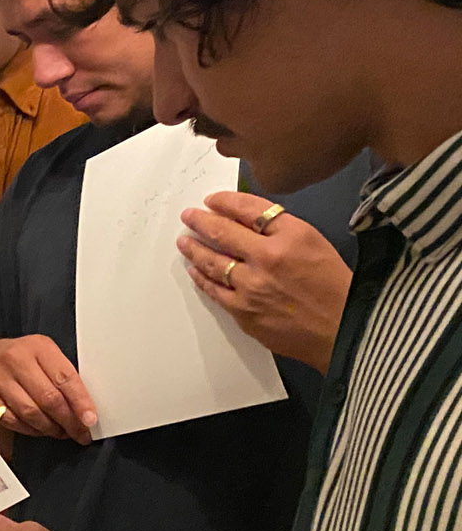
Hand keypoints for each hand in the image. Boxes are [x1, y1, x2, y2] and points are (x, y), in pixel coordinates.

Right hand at [0, 335, 96, 443]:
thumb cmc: (18, 359)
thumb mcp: (42, 355)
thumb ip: (61, 375)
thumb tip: (84, 406)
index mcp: (37, 347)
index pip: (65, 378)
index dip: (80, 402)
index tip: (90, 419)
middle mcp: (16, 361)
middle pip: (49, 398)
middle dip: (69, 421)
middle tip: (80, 432)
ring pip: (31, 413)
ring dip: (51, 428)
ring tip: (61, 432)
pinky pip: (14, 422)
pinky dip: (31, 430)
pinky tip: (40, 429)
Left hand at [178, 191, 350, 372]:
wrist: (344, 329)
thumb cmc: (335, 287)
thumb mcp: (316, 243)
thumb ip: (281, 229)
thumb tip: (248, 219)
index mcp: (291, 236)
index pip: (249, 209)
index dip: (226, 202)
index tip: (213, 200)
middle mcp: (267, 259)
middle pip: (224, 232)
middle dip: (201, 221)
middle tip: (189, 216)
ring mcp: (251, 287)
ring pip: (213, 262)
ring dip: (195, 249)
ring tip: (185, 242)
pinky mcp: (243, 311)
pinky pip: (214, 290)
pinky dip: (202, 277)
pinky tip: (195, 270)